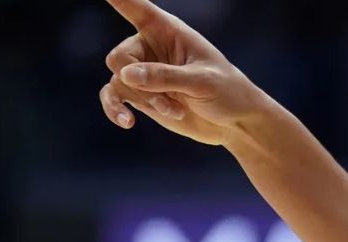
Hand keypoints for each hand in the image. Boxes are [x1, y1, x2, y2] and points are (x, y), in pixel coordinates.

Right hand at [97, 0, 269, 145]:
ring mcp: (144, 72)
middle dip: (140, 83)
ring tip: (174, 111)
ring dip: (143, 100)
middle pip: (119, 57)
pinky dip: (115, 109)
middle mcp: (150, 47)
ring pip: (119, 81)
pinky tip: (127, 122)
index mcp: (168, 31)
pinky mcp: (142, 95)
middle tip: (171, 102)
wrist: (235, 123)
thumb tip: (126, 75)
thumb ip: (166, 76)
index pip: (135, 7)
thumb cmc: (227, 92)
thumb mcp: (202, 81)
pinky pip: (112, 96)